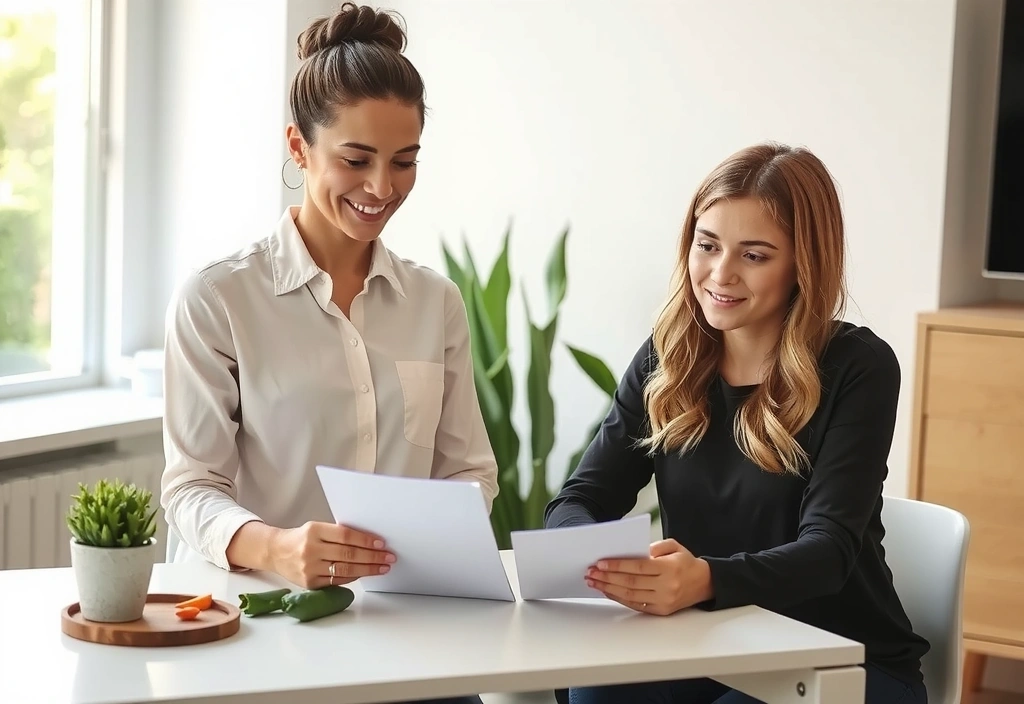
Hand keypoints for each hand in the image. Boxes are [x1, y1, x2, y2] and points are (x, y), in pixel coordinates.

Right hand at [268, 521, 395, 588]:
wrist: (276, 552)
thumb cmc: (301, 538)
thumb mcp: (317, 528)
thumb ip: (338, 534)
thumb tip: (369, 541)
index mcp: (314, 531)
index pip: (346, 535)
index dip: (366, 540)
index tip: (381, 543)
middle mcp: (311, 550)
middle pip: (348, 554)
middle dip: (373, 556)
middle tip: (389, 557)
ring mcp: (309, 569)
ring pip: (345, 570)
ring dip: (368, 569)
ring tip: (382, 567)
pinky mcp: (310, 584)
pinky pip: (337, 581)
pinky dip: (354, 577)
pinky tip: (365, 573)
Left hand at [585, 538, 712, 615]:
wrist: (704, 583)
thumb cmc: (685, 562)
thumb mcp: (673, 546)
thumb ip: (653, 547)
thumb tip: (630, 552)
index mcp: (669, 568)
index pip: (638, 567)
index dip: (617, 565)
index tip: (600, 563)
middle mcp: (666, 586)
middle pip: (631, 582)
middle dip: (607, 577)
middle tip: (591, 572)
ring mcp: (663, 601)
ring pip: (630, 595)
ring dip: (609, 588)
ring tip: (594, 582)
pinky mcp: (660, 611)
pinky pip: (635, 605)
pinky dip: (618, 598)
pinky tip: (607, 591)